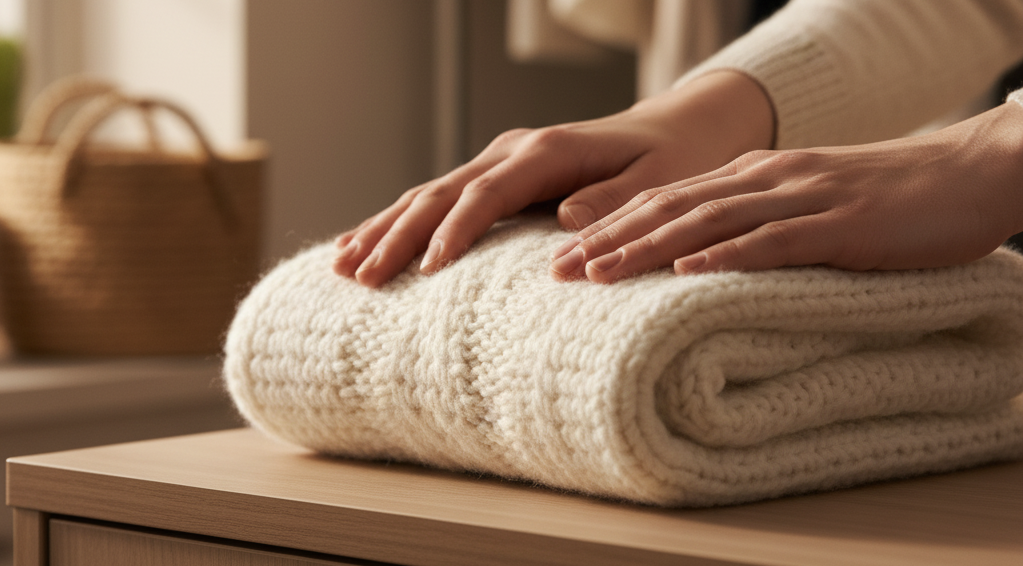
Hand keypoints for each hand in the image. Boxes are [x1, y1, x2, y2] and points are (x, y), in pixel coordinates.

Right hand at [333, 71, 772, 286]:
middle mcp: (515, 149)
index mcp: (548, 151)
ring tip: (342, 267)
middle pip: (441, 192)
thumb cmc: (671, 162)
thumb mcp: (657, 183)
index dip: (454, 231)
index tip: (426, 272)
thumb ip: (613, 201)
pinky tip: (369, 243)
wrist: (677, 130)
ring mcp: (502, 159)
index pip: (487, 193)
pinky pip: (440, 198)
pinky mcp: (499, 174)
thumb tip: (564, 225)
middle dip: (396, 234)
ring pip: (428, 193)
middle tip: (360, 278)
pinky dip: (401, 222)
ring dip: (385, 228)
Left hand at [550, 102, 1022, 282]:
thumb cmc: (882, 201)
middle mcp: (764, 180)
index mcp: (752, 178)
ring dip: (648, 249)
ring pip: (708, 222)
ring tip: (598, 274)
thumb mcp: (804, 206)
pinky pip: (774, 240)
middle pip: (670, 208)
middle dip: (608, 239)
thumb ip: (754, 225)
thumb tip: (702, 262)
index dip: (610, 227)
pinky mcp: (838, 223)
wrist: (964, 173)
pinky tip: (690, 274)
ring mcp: (799, 198)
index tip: (564, 257)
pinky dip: (728, 256)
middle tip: (555, 271)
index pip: (665, 201)